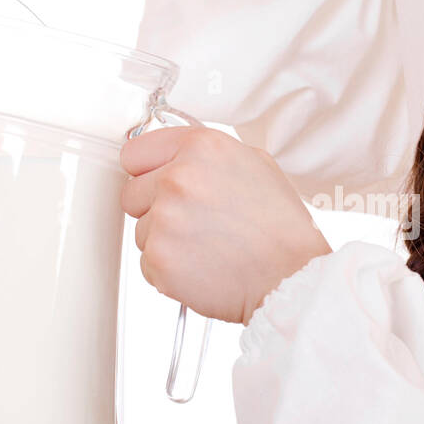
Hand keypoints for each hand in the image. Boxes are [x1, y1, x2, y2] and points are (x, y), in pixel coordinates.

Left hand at [119, 124, 331, 325]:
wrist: (293, 276)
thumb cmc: (281, 227)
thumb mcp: (255, 164)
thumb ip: (204, 156)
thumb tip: (173, 158)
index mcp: (200, 147)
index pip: (134, 153)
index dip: (148, 172)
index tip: (158, 185)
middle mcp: (178, 178)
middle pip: (131, 193)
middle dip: (154, 209)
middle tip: (195, 223)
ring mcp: (165, 220)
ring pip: (141, 231)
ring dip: (165, 242)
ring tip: (208, 247)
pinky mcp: (159, 259)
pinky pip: (146, 263)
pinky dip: (169, 271)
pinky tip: (203, 267)